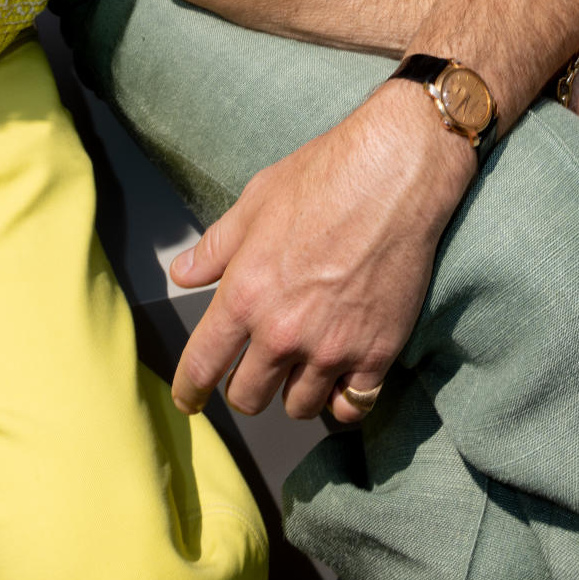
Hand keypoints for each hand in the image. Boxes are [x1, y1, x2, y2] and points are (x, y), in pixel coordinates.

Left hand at [168, 82, 473, 424]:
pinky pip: (352, 405)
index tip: (188, 399)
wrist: (395, 172)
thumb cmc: (324, 176)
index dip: (189, 391)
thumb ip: (216, 247)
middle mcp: (283, 331)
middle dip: (246, 388)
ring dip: (294, 391)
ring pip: (298, 407)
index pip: (202, 366)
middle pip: (249, 397)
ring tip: (301, 367)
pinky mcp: (377, 352)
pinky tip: (341, 378)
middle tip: (255, 371)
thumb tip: (183, 273)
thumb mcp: (256, 201)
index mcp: (245, 294)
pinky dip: (343, 398)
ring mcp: (332, 347)